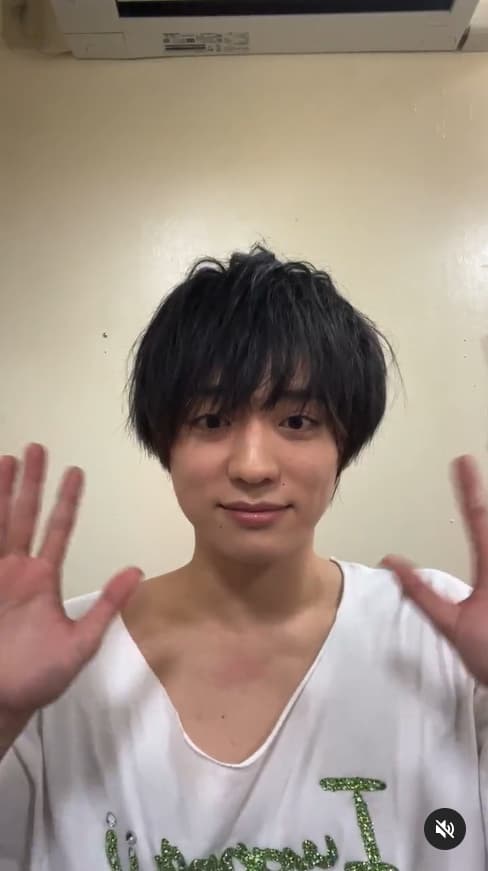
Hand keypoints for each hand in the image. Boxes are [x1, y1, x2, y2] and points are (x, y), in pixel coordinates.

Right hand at [0, 443, 142, 719]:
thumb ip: (107, 605)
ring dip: (2, 493)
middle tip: (35, 448)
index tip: (75, 472)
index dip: (66, 500)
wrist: (2, 702)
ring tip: (6, 459)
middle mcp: (17, 570)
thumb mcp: (81, 642)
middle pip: (24, 515)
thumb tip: (137, 571)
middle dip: (30, 483)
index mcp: (43, 579)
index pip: (58, 529)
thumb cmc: (39, 677)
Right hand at [381, 455, 487, 684]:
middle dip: (480, 500)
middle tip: (467, 467)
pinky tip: (480, 567)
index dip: (469, 488)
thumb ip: (421, 592)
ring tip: (471, 497)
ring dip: (482, 526)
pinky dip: (484, 541)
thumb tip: (393, 561)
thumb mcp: (452, 625)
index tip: (462, 459)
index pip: (477, 519)